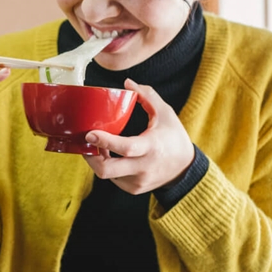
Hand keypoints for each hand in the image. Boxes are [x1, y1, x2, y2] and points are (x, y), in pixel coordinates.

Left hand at [83, 79, 194, 194]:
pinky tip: (111, 156)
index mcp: (152, 147)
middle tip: (86, 142)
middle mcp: (144, 168)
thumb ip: (147, 96)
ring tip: (100, 146)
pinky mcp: (133, 189)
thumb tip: (126, 82)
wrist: (185, 169)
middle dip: (90, 157)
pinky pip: (113, 179)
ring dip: (98, 160)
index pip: (126, 148)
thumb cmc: (173, 138)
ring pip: (107, 174)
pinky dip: (108, 167)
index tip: (90, 133)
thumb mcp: (165, 114)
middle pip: (107, 170)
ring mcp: (137, 182)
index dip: (105, 141)